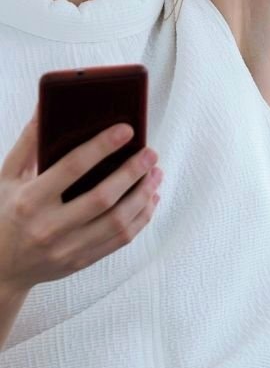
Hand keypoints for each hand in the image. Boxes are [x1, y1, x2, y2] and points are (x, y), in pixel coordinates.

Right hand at [0, 105, 161, 292]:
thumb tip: (45, 106)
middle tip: (150, 152)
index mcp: (29, 200)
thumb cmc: (5, 214)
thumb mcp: (8, 178)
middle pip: (102, 197)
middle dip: (132, 171)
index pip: (72, 168)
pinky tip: (150, 198)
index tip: (126, 129)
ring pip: (117, 221)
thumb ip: (29, 142)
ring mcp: (67, 248)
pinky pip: (120, 240)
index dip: (102, 146)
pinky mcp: (81, 261)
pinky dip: (141, 217)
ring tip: (156, 173)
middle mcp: (49, 227)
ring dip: (143, 194)